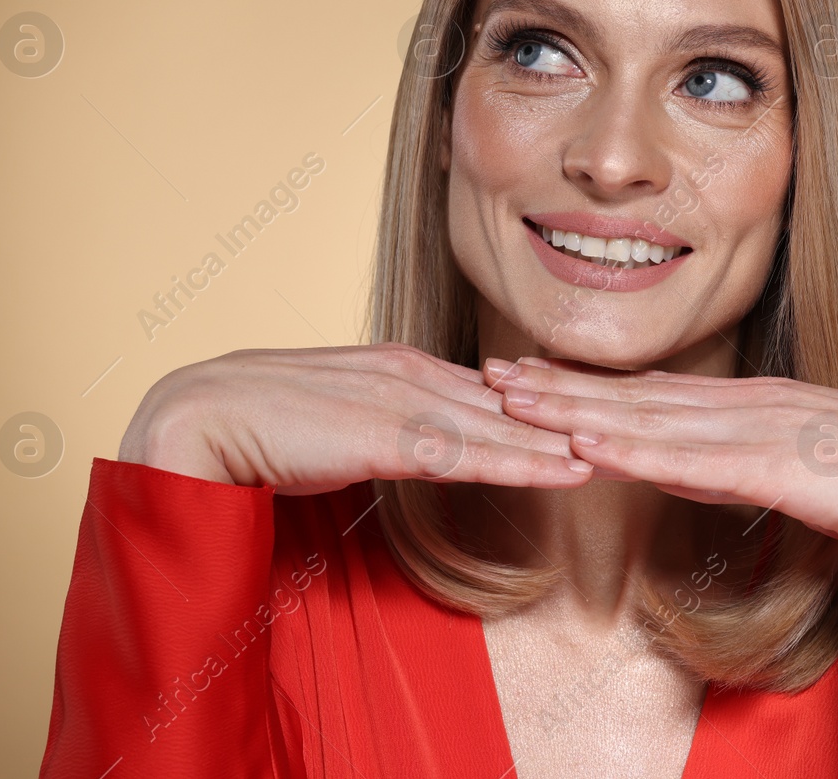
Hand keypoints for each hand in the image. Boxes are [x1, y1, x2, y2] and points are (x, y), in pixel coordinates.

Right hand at [117, 343, 594, 493]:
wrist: (200, 419)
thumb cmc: (266, 426)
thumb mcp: (347, 423)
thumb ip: (393, 429)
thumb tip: (429, 445)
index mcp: (404, 368)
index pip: (494, 388)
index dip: (550, 405)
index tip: (602, 415)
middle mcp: (413, 374)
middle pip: (511, 402)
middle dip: (575, 417)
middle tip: (637, 430)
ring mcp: (402, 401)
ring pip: (503, 426)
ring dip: (565, 440)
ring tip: (624, 451)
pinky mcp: (385, 435)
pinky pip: (469, 453)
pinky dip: (523, 462)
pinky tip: (566, 470)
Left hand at [483, 356, 837, 558]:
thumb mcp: (791, 469)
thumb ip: (737, 464)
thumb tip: (687, 467)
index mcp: (748, 406)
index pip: (649, 393)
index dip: (582, 385)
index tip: (525, 378)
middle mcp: (743, 405)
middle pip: (632, 396)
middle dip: (557, 386)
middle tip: (487, 374)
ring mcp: (756, 428)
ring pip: (648, 418)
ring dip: (575, 408)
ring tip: (512, 396)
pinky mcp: (775, 463)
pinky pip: (690, 459)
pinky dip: (633, 450)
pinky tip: (584, 444)